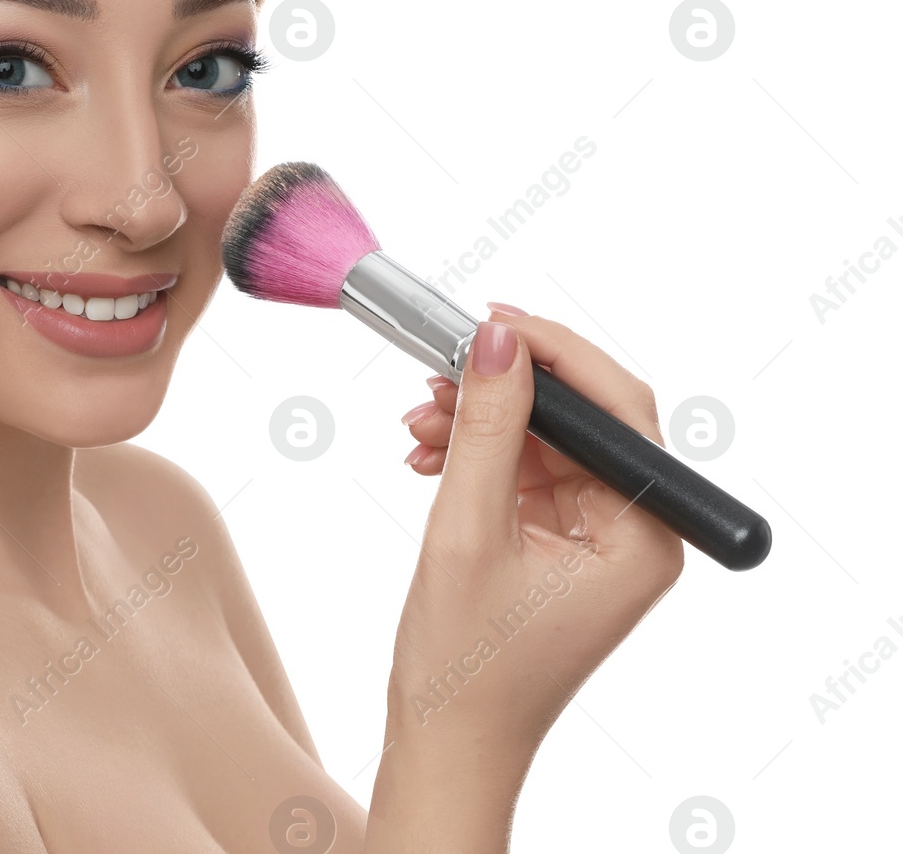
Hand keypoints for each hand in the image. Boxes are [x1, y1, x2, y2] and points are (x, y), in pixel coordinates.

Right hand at [366, 305, 683, 849]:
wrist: (447, 740)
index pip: (619, 408)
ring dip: (479, 421)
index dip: (556, 352)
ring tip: (418, 424)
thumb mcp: (467, 530)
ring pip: (545, 439)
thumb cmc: (466, 665)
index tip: (490, 322)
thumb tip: (496, 340)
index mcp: (644, 538)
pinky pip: (525, 470)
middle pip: (581, 419)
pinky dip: (476, 454)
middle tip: (437, 370)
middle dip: (504, 390)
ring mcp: (599, 538)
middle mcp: (636, 532)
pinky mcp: (562, 543)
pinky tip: (428, 456)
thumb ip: (486, 427)